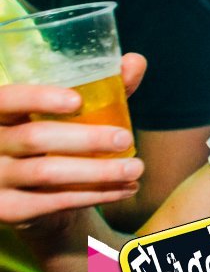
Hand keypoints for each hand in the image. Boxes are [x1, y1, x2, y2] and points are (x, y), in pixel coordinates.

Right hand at [0, 53, 146, 224]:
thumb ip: (100, 86)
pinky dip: (95, 195)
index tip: (77, 100)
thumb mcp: (70, 112)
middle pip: (35, 138)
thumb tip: (135, 61)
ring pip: (47, 173)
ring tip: (135, 168)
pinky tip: (125, 189)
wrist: (29, 192)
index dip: (39, 98)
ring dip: (98, 172)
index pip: (8, 99)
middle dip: (86, 139)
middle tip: (125, 139)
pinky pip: (53, 202)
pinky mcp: (8, 209)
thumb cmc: (54, 139)